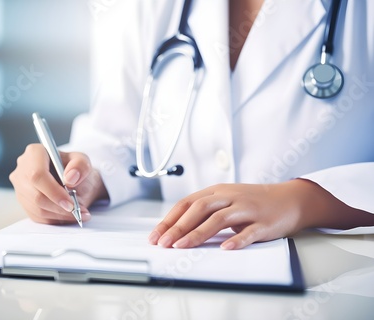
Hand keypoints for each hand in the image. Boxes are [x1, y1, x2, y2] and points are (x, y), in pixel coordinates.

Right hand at [9, 144, 108, 224]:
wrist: (72, 179)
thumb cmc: (75, 169)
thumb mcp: (83, 161)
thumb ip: (80, 166)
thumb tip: (70, 178)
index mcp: (34, 153)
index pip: (37, 175)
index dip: (53, 192)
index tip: (70, 203)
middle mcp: (22, 169)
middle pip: (36, 194)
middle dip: (58, 207)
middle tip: (78, 211)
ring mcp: (20, 186)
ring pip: (36, 208)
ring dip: (59, 215)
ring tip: (79, 214)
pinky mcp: (23, 201)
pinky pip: (36, 216)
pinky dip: (55, 219)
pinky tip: (69, 216)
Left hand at [148, 179, 369, 249]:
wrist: (290, 199)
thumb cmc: (253, 202)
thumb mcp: (226, 200)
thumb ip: (205, 211)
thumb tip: (176, 228)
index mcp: (217, 191)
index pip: (187, 203)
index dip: (170, 219)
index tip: (155, 235)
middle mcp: (230, 196)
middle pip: (199, 208)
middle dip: (178, 226)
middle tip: (163, 243)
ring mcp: (247, 208)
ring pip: (219, 219)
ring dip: (198, 233)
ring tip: (182, 246)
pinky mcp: (264, 222)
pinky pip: (249, 232)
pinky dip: (237, 239)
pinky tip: (225, 248)